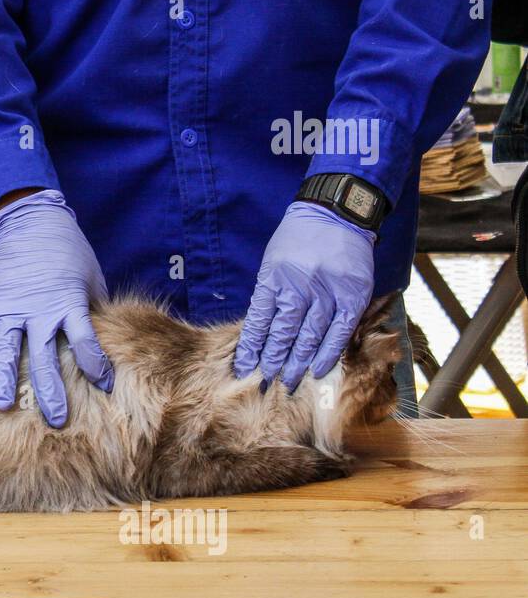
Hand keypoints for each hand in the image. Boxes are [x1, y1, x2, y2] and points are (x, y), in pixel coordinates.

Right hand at [0, 189, 113, 427]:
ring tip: (3, 406)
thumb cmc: (69, 252)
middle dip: (50, 391)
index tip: (104, 386)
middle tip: (56, 420)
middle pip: (44, 356)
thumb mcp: (92, 278)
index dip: (95, 364)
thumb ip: (93, 310)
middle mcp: (38, 310)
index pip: (85, 340)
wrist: (32, 220)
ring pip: (6, 349)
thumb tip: (101, 342)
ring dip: (4, 379)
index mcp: (69, 302)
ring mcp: (9, 307)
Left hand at [234, 201, 375, 389]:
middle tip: (264, 384)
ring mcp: (328, 291)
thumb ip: (269, 294)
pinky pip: (339, 331)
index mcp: (274, 278)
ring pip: (310, 336)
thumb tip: (261, 334)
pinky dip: (328, 353)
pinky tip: (318, 370)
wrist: (336, 213)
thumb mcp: (273, 262)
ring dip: (298, 363)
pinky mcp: (353, 295)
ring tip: (287, 382)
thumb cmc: (298, 239)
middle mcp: (299, 286)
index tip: (244, 369)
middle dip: (272, 362)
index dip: (251, 349)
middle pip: (283, 334)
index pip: (258, 322)